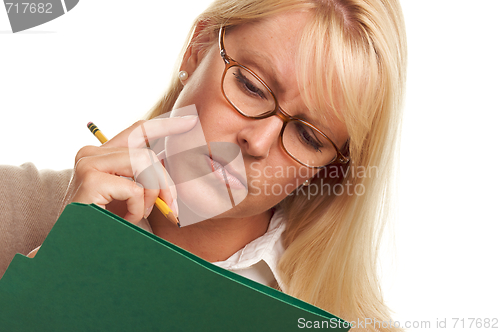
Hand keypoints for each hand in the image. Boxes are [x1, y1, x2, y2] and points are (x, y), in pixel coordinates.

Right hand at [69, 116, 197, 223]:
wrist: (76, 254)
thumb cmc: (108, 227)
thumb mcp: (130, 197)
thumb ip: (146, 177)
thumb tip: (171, 163)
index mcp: (101, 155)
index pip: (138, 131)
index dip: (166, 125)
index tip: (189, 122)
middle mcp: (91, 154)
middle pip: (147, 153)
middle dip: (165, 183)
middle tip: (171, 208)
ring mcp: (88, 164)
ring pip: (145, 164)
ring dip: (151, 196)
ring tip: (139, 215)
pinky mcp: (91, 180)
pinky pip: (135, 189)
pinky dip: (138, 209)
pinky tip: (125, 220)